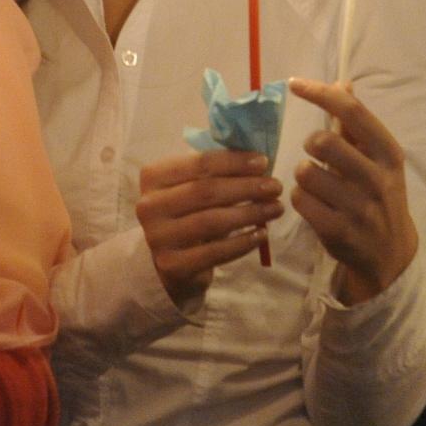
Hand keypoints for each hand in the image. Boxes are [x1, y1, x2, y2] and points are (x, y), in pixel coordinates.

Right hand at [137, 150, 283, 305]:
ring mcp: (159, 237)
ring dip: (249, 213)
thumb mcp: (190, 187)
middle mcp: (150, 205)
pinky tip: (261, 234)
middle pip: (205, 191)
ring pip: (211, 221)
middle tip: (275, 186)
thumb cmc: (186, 213)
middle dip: (245, 187)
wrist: (168, 261)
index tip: (263, 162)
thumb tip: (256, 160)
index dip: (233, 162)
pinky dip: (242, 242)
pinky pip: (215, 252)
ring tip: (275, 208)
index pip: (198, 164)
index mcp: (153, 176)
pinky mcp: (173, 265)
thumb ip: (213, 172)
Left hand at [288, 78, 417, 303]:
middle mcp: (378, 180)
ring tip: (318, 186)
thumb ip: (356, 124)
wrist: (390, 253)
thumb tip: (343, 83)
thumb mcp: (377, 160)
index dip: (320, 94)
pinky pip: (299, 200)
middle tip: (317, 155)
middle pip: (323, 141)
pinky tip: (314, 205)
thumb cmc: (377, 195)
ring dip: (304, 176)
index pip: (352, 113)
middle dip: (311, 145)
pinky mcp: (339, 231)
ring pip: (305, 172)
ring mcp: (360, 208)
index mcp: (388, 155)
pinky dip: (299, 198)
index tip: (293, 84)